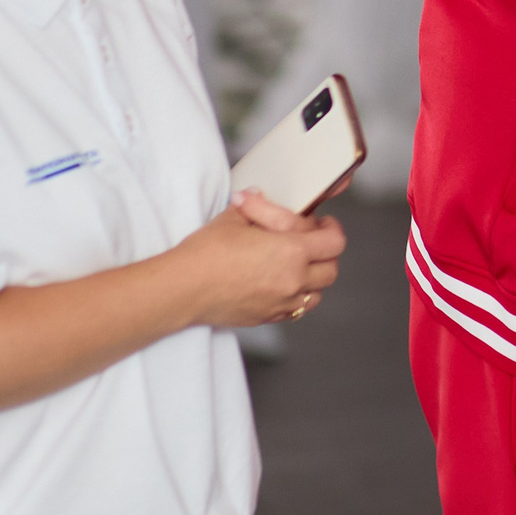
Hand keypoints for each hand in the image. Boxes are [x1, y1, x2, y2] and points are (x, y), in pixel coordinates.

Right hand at [180, 191, 347, 326]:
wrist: (181, 289)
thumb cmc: (205, 254)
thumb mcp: (233, 219)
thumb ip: (255, 207)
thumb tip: (258, 196)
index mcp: (292, 252)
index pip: (334, 242)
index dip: (332, 229)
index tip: (323, 223)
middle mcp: (293, 280)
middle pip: (331, 270)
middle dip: (326, 254)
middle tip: (312, 242)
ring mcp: (281, 303)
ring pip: (317, 294)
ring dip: (313, 278)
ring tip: (298, 265)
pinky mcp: (267, 317)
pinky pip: (295, 309)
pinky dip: (296, 296)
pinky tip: (280, 284)